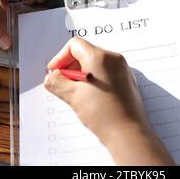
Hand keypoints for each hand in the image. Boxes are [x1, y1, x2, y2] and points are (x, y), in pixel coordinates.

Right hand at [44, 37, 173, 164]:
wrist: (128, 133)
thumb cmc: (103, 114)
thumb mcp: (72, 96)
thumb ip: (56, 82)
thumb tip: (51, 77)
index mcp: (100, 57)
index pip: (74, 45)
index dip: (60, 58)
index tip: (55, 73)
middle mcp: (113, 59)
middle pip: (85, 52)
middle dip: (70, 66)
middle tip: (63, 84)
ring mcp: (122, 69)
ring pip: (96, 63)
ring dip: (82, 73)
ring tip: (76, 92)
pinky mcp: (127, 80)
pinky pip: (106, 72)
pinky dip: (94, 79)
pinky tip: (90, 97)